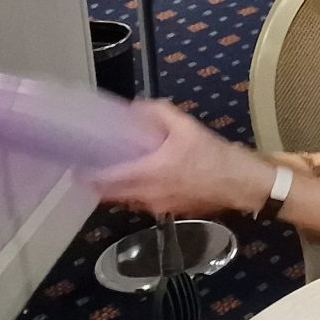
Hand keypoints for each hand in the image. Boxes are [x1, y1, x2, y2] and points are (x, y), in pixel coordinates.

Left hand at [85, 100, 272, 217]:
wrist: (242, 184)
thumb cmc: (214, 156)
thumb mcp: (188, 127)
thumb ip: (159, 114)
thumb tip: (136, 108)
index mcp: (149, 173)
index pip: (107, 180)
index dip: (88, 176)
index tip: (77, 166)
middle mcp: (148, 195)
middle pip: (111, 195)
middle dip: (99, 183)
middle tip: (93, 167)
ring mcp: (158, 206)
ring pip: (127, 200)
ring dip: (119, 189)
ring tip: (118, 170)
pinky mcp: (170, 211)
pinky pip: (144, 203)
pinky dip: (137, 193)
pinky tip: (145, 179)